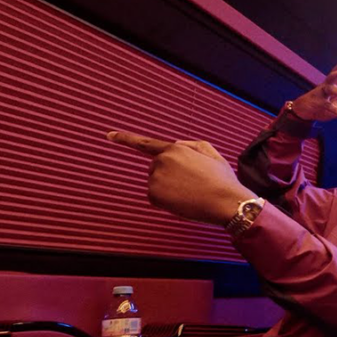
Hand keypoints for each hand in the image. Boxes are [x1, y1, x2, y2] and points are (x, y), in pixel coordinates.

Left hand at [107, 131, 255, 225]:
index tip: (110, 135)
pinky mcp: (153, 195)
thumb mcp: (212, 154)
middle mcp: (161, 161)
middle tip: (193, 183)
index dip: (125, 138)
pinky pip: (156, 197)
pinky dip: (167, 201)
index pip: (145, 143)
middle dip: (170, 175)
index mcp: (175, 149)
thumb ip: (191, 145)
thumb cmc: (222, 180)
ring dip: (170, 188)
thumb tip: (176, 145)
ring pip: (157, 183)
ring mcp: (155, 178)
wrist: (226, 202)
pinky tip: (184, 200)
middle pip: (157, 168)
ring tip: (192, 192)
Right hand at [290, 60, 336, 121]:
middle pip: (331, 78)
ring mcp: (320, 95)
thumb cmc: (321, 107)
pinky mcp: (317, 103)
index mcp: (330, 86)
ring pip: (330, 90)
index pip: (334, 75)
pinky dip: (335, 109)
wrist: (302, 112)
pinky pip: (326, 105)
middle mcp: (325, 88)